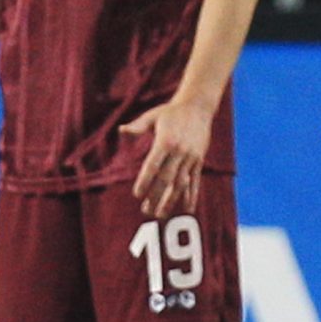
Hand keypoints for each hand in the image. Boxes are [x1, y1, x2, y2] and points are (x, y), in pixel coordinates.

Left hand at [121, 96, 214, 217]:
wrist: (198, 106)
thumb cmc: (171, 112)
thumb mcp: (153, 115)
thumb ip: (138, 126)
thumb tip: (122, 130)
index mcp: (165, 141)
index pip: (153, 165)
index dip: (145, 181)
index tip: (137, 194)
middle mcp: (179, 151)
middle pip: (166, 178)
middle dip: (156, 196)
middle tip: (146, 211)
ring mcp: (190, 157)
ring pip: (180, 183)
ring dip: (171, 201)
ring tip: (161, 215)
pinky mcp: (199, 160)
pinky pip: (195, 180)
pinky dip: (192, 195)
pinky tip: (187, 209)